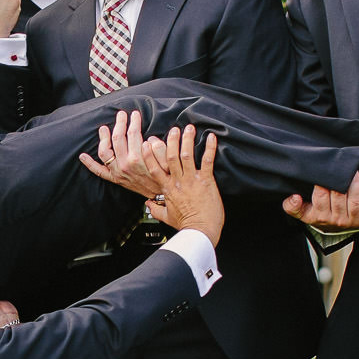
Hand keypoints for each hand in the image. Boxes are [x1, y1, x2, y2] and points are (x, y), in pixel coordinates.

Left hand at [78, 109, 166, 198]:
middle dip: (120, 123)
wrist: (161, 194)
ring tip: (104, 128)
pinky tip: (82, 156)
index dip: (134, 121)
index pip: (133, 133)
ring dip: (103, 138)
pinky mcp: (115, 179)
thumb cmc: (164, 176)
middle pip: (118, 138)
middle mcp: (125, 164)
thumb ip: (159, 146)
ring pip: (105, 151)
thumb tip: (150, 137)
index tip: (135, 114)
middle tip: (122, 115)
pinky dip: (89, 164)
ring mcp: (117, 172)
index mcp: (137, 158)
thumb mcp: (166, 159)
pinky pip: (98, 171)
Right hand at [146, 125, 224, 244]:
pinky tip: (211, 137)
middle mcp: (178, 182)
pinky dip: (210, 148)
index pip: (154, 169)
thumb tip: (148, 205)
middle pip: (171, 156)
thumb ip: (156, 210)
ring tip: (189, 128)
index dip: (149, 155)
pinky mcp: (206, 181)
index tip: (147, 143)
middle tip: (173, 129)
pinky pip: (207, 161)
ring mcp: (192, 180)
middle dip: (172, 141)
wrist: (200, 230)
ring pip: (187, 155)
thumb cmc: (186, 224)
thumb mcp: (167, 217)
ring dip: (187, 140)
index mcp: (168, 189)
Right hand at [283, 174, 358, 231]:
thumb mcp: (302, 212)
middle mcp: (336, 219)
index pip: (320, 197)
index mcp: (320, 216)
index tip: (323, 171)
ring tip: (354, 171)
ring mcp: (352, 219)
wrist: (333, 229)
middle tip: (341, 165)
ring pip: (354, 201)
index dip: (322, 183)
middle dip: (340, 180)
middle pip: (339, 197)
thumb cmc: (318, 214)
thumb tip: (294, 197)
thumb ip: (291, 206)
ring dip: (356, 185)